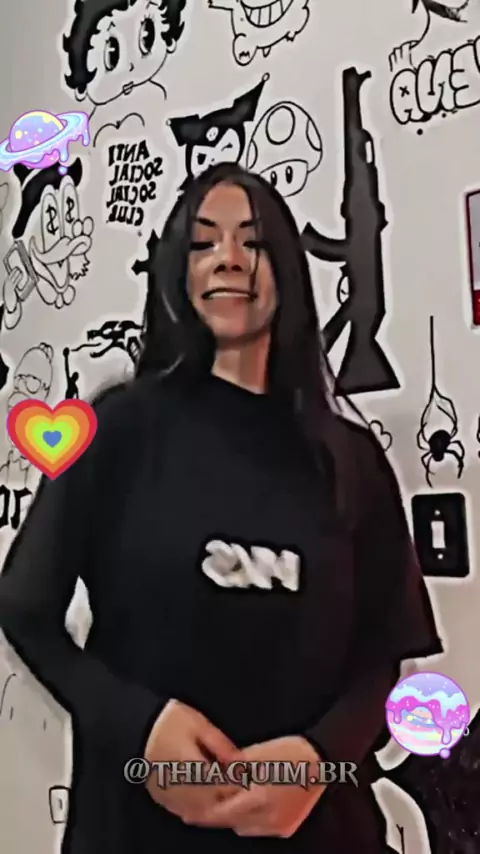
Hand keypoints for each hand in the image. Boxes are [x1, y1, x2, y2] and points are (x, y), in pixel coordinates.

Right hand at [143, 699, 238, 820]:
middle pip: (213, 803)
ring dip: (213, 802)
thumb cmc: (168, 721)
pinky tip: (202, 793)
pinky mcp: (160, 797)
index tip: (248, 776)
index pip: (224, 787)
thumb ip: (220, 744)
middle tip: (236, 781)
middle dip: (227, 795)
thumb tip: (239, 761)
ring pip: (199, 810)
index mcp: (193, 769)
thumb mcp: (199, 724)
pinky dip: (197, 805)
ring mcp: (170, 796)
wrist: (134, 725)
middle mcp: (182, 788)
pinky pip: (184, 809)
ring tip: (220, 785)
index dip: (239, 783)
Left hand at [197, 735, 325, 837]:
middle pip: (232, 823)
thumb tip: (214, 774)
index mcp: (260, 796)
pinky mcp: (286, 827)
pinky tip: (246, 805)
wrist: (322, 762)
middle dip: (217, 815)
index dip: (204, 814)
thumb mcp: (257, 754)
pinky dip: (250, 819)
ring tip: (224, 803)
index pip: (223, 813)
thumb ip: (233, 767)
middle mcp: (269, 816)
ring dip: (233, 817)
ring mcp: (279, 825)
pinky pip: (259, 828)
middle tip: (198, 810)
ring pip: (245, 828)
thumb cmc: (289, 752)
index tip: (188, 813)